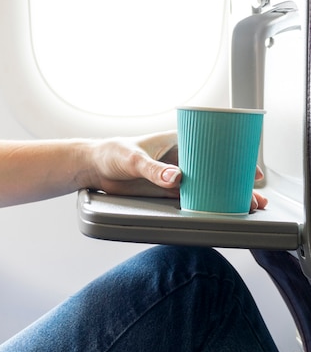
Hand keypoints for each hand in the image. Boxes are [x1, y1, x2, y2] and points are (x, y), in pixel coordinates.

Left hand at [88, 132, 267, 210]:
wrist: (94, 168)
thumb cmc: (112, 152)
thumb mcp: (132, 158)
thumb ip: (153, 169)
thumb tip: (176, 178)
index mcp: (178, 140)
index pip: (213, 144)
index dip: (236, 155)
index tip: (252, 170)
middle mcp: (181, 157)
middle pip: (216, 167)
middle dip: (238, 180)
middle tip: (256, 195)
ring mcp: (176, 174)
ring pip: (209, 184)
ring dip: (227, 194)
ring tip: (248, 207)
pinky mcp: (167, 190)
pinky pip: (193, 196)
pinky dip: (209, 203)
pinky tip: (222, 211)